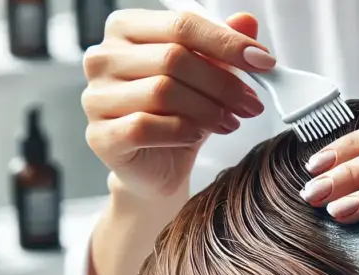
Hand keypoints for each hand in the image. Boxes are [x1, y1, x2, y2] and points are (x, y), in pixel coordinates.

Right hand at [82, 9, 273, 198]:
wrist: (157, 168)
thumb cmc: (177, 116)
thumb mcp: (206, 78)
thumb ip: (221, 47)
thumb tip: (247, 22)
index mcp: (126, 30)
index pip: (181, 24)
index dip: (226, 43)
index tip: (262, 61)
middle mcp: (103, 58)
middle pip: (173, 58)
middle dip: (223, 82)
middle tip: (251, 103)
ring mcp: (96, 97)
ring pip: (162, 91)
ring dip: (208, 109)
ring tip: (231, 121)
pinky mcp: (100, 135)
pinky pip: (145, 126)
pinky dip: (181, 130)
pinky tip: (199, 135)